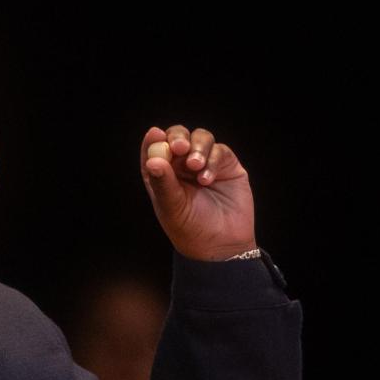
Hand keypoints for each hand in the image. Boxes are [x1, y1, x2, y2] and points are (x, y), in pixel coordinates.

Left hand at [139, 124, 256, 260]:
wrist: (221, 244)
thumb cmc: (190, 228)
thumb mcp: (171, 206)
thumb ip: (163, 182)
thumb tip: (153, 160)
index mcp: (162, 175)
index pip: (154, 149)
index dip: (154, 140)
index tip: (156, 135)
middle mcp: (182, 167)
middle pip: (178, 137)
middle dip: (178, 137)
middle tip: (179, 147)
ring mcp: (205, 164)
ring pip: (201, 138)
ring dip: (197, 147)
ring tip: (196, 166)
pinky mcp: (227, 166)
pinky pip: (220, 150)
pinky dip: (213, 160)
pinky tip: (207, 179)